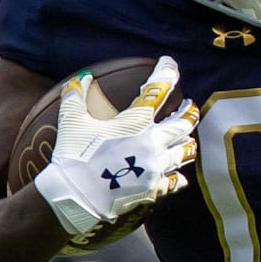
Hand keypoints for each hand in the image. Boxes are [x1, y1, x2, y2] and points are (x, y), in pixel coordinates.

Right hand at [34, 56, 198, 236]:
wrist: (76, 198)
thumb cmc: (73, 157)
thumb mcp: (71, 123)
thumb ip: (76, 98)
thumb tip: (80, 79)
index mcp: (136, 122)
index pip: (158, 89)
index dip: (167, 72)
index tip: (169, 63)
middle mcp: (153, 143)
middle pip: (183, 122)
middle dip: (189, 110)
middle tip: (189, 104)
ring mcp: (157, 167)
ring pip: (185, 151)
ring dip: (188, 141)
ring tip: (188, 138)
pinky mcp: (155, 190)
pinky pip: (176, 181)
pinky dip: (178, 176)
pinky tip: (178, 176)